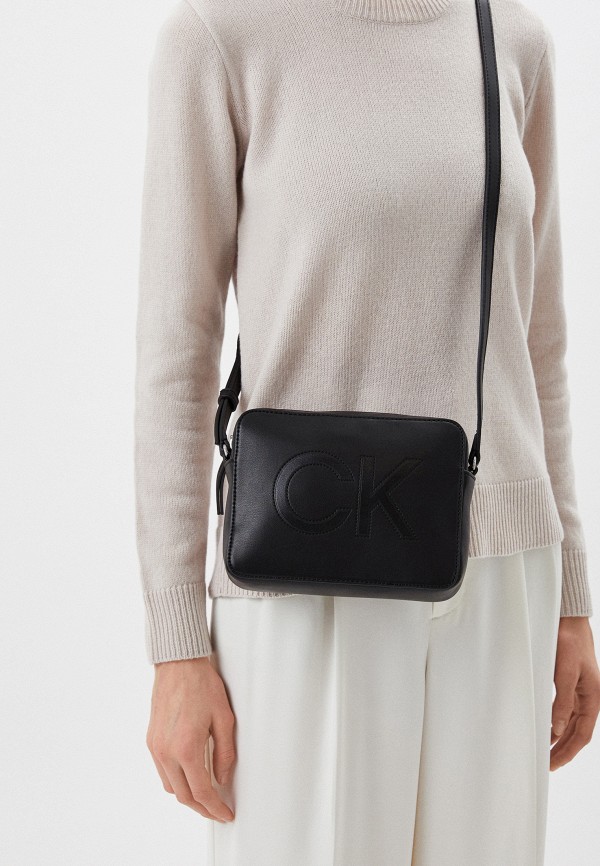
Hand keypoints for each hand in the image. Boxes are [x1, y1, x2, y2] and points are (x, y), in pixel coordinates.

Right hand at [146, 656, 235, 821]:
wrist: (178, 664)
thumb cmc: (202, 685)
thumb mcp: (224, 718)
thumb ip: (225, 753)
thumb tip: (223, 779)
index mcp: (186, 748)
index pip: (201, 792)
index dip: (215, 808)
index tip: (226, 815)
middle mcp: (166, 752)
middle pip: (183, 795)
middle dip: (201, 808)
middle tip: (218, 810)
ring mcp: (155, 746)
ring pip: (169, 786)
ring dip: (187, 795)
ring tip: (206, 795)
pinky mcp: (151, 740)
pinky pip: (162, 771)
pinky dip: (176, 779)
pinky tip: (190, 775)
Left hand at [550, 616, 599, 770]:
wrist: (569, 621)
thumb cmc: (569, 642)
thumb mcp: (564, 672)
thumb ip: (562, 701)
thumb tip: (558, 729)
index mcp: (593, 698)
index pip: (582, 735)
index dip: (568, 751)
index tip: (553, 764)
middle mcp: (589, 698)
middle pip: (577, 733)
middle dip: (563, 750)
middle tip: (547, 765)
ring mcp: (580, 692)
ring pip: (572, 724)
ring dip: (560, 739)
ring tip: (545, 752)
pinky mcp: (571, 685)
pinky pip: (566, 711)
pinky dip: (557, 723)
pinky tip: (547, 728)